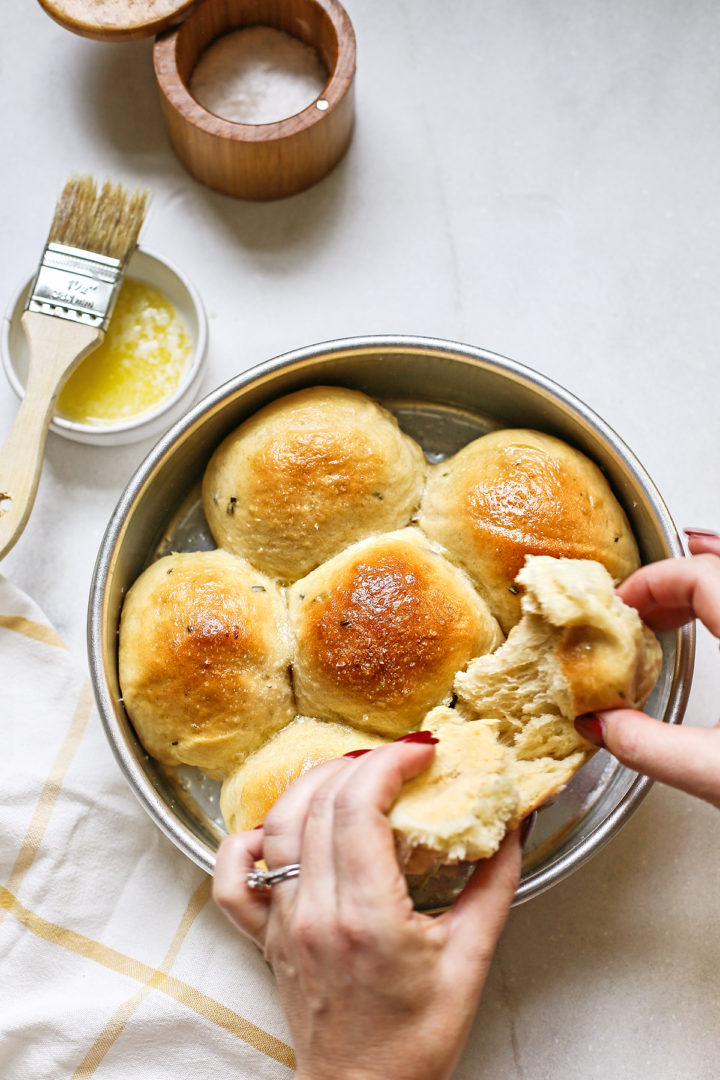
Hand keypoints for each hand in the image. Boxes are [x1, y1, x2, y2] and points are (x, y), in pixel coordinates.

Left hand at [213, 741, 521, 1079]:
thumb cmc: (416, 1039)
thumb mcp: (470, 959)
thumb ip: (494, 884)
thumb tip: (513, 827)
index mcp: (366, 917)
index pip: (361, 806)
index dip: (391, 762)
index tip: (423, 752)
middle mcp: (314, 912)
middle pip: (322, 801)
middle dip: (365, 762)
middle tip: (401, 759)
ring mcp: (281, 922)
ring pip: (279, 821)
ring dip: (316, 783)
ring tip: (355, 774)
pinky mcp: (263, 934)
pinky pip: (232, 875)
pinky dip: (250, 838)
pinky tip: (282, 826)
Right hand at [575, 531, 719, 809]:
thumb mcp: (719, 774)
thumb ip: (650, 746)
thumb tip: (603, 725)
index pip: (701, 576)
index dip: (652, 583)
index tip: (622, 607)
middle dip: (676, 579)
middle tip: (641, 609)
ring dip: (710, 583)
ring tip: (677, 603)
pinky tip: (718, 619)